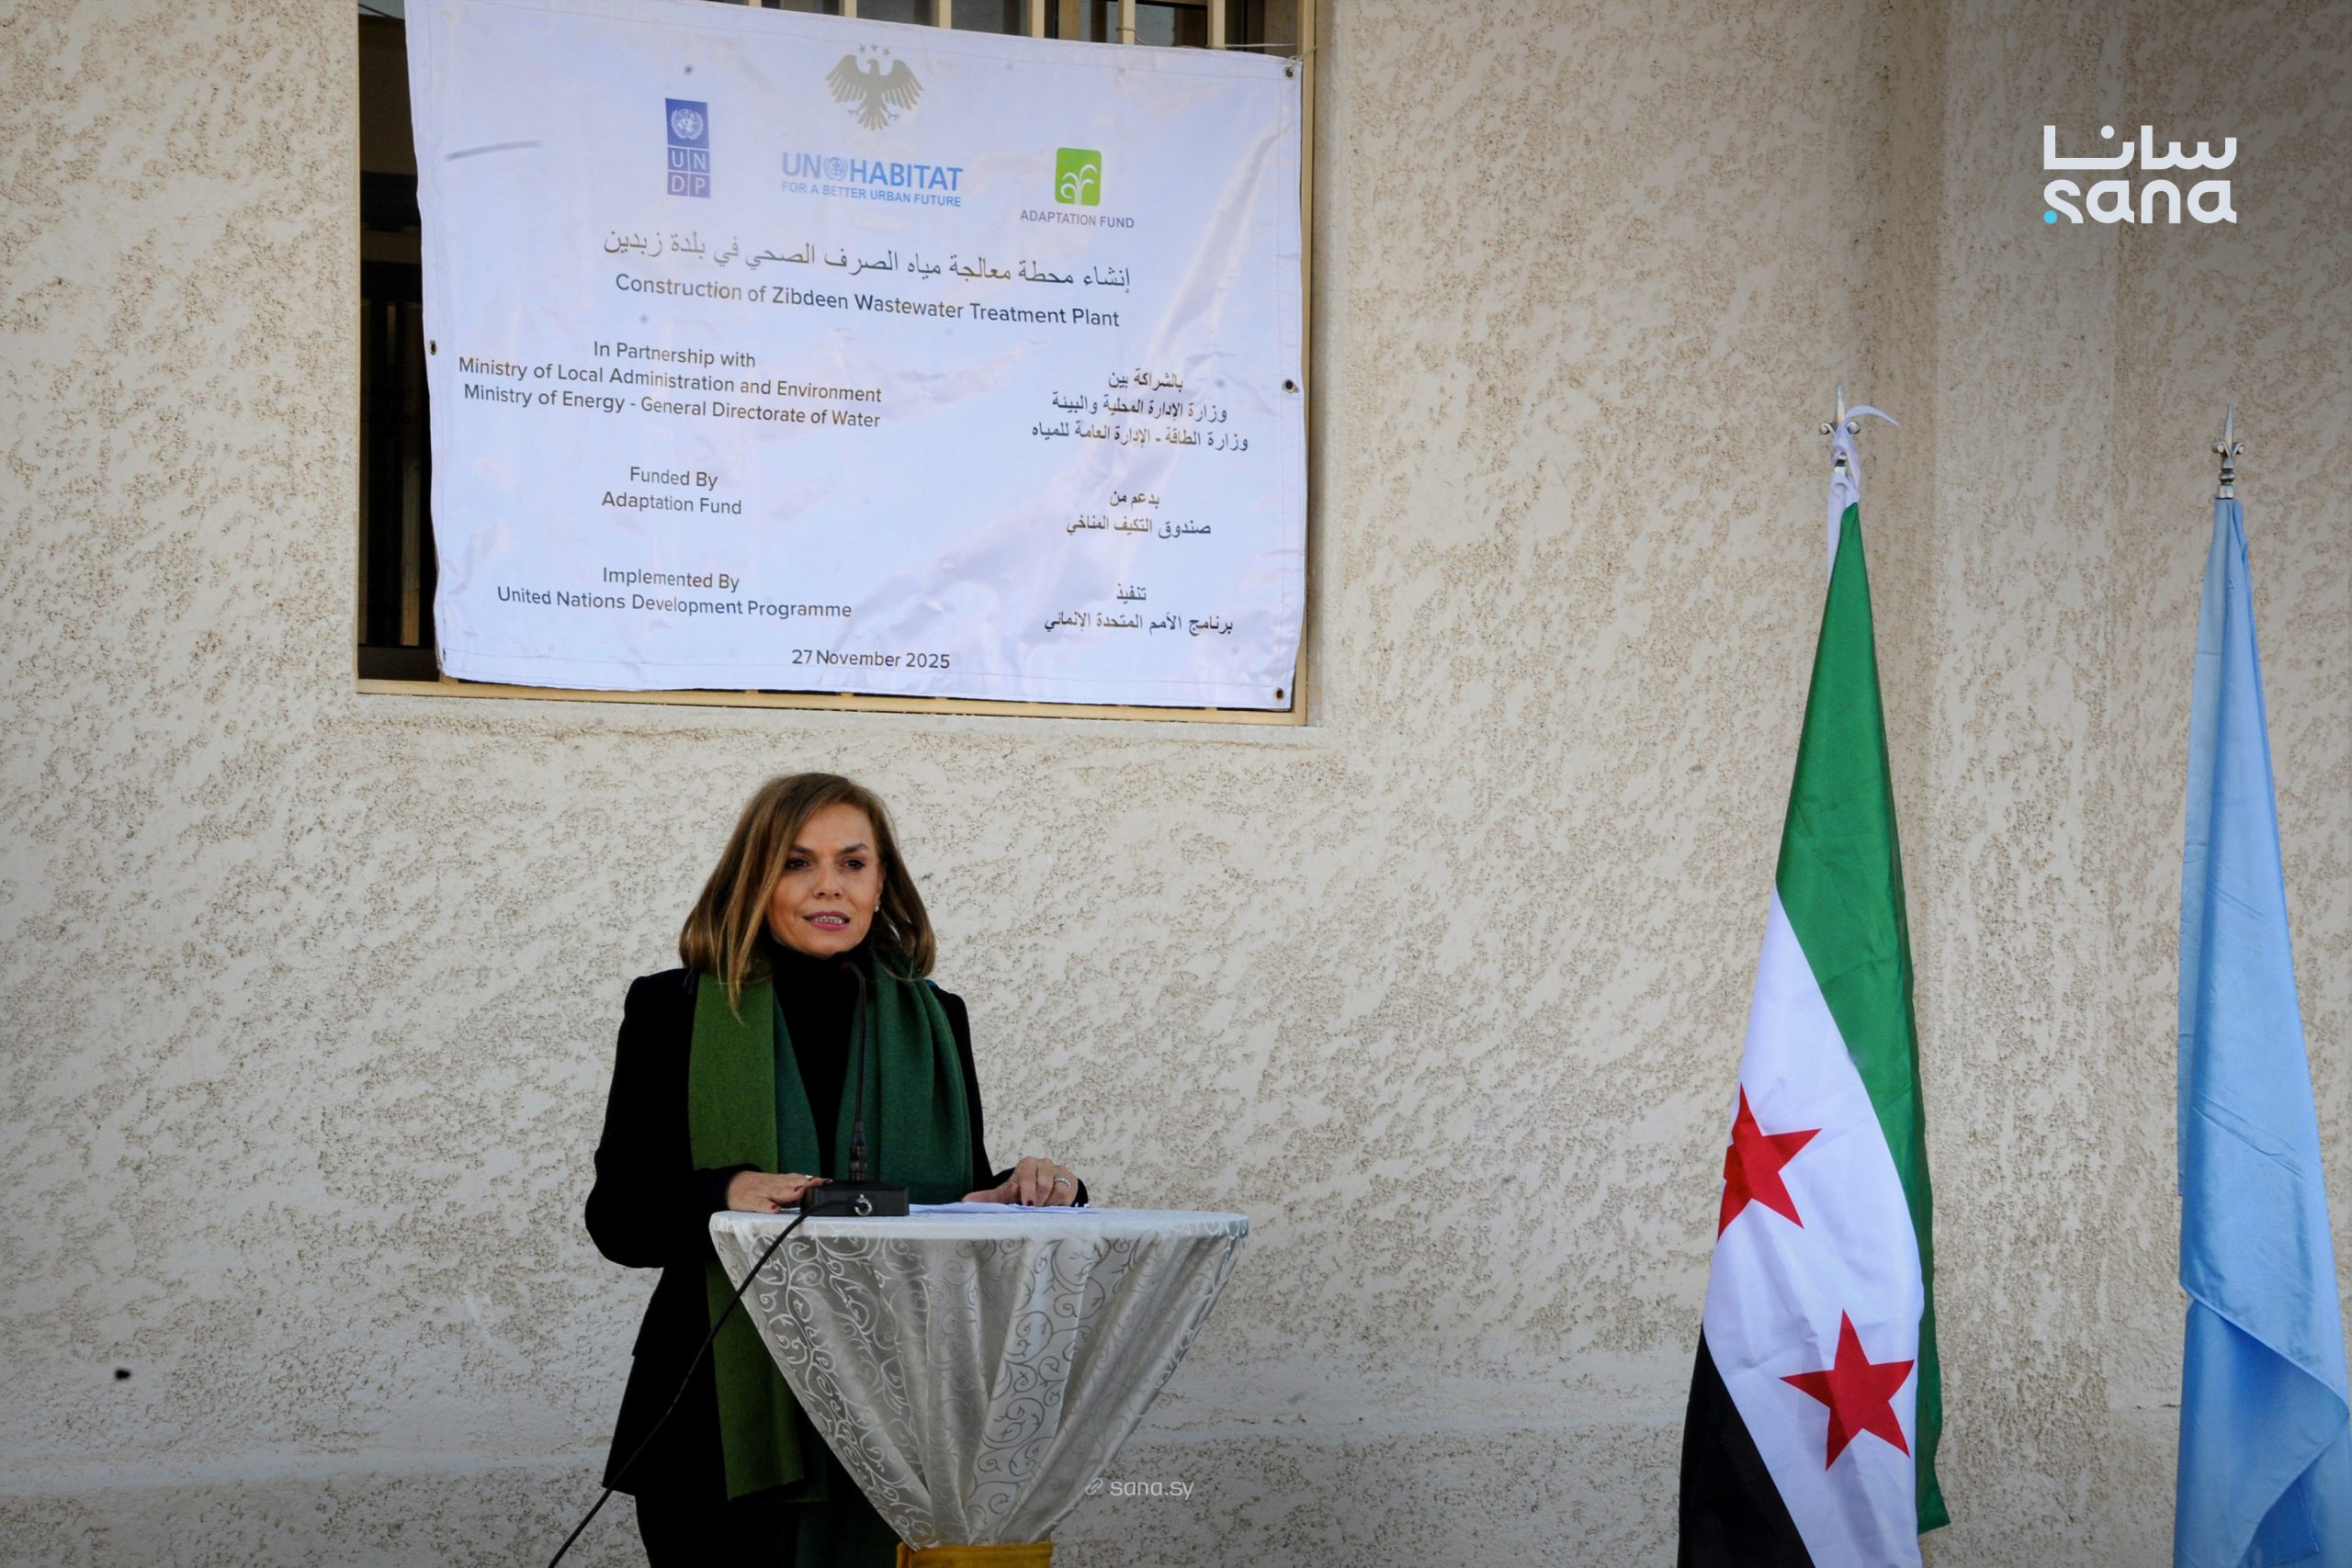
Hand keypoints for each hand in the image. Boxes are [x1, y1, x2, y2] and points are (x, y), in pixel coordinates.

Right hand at [727, 1170, 827, 1212]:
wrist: (731, 1185)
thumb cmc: (759, 1189)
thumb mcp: (776, 1187)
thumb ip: (793, 1191)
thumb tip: (815, 1197)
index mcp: (781, 1182)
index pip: (799, 1179)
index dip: (814, 1180)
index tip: (828, 1182)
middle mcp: (774, 1185)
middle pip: (791, 1183)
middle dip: (807, 1184)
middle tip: (820, 1184)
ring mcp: (761, 1192)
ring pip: (777, 1191)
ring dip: (790, 1192)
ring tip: (801, 1192)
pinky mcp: (749, 1200)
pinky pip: (758, 1204)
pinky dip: (766, 1206)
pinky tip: (774, 1210)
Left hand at [963, 1155, 1080, 1206]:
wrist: (1047, 1189)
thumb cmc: (1023, 1191)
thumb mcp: (1007, 1193)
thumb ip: (988, 1198)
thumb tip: (965, 1203)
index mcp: (1026, 1164)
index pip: (1026, 1175)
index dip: (1026, 1192)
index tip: (1026, 1206)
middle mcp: (1043, 1164)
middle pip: (1043, 1183)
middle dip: (1038, 1201)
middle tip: (1033, 1211)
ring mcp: (1059, 1172)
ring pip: (1057, 1189)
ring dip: (1049, 1204)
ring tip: (1042, 1210)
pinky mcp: (1071, 1182)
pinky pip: (1068, 1195)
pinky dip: (1059, 1205)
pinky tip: (1053, 1208)